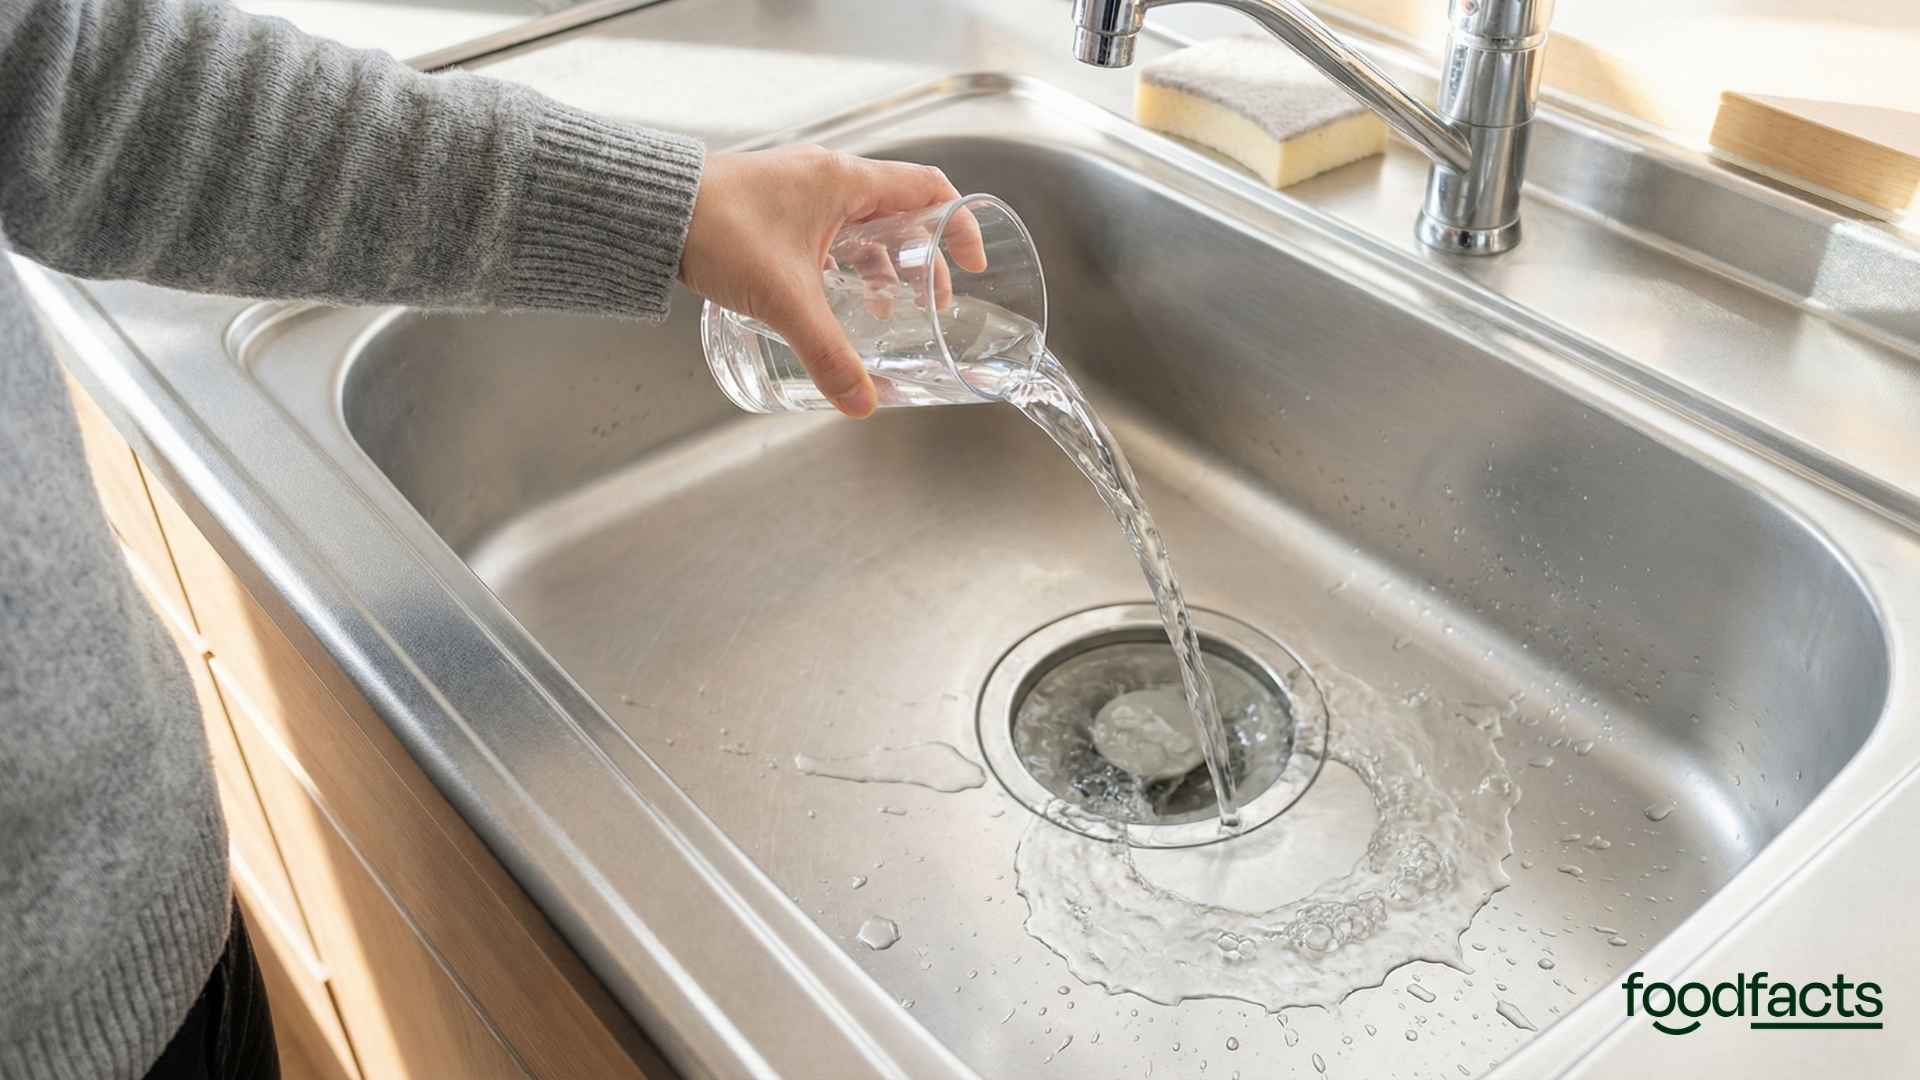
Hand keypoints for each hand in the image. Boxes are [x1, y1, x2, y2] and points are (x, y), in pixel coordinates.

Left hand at [678, 145, 964, 417]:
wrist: (653, 211)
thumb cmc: (718, 229)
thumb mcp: (786, 300)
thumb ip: (828, 354)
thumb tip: (862, 400)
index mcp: (847, 182)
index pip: (930, 189)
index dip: (960, 225)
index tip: (974, 261)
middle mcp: (828, 178)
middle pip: (901, 212)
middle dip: (924, 259)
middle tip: (935, 300)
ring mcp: (800, 191)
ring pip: (862, 225)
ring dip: (882, 265)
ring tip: (888, 309)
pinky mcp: (774, 207)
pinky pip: (829, 232)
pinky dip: (844, 263)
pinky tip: (834, 298)